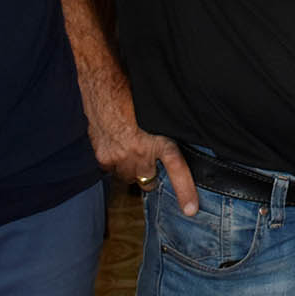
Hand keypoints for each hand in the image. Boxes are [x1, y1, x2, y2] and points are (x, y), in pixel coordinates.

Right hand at [82, 91, 199, 214]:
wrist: (103, 85)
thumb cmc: (133, 93)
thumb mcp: (158, 113)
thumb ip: (163, 135)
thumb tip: (168, 148)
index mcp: (160, 140)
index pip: (176, 168)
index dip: (185, 191)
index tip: (191, 210)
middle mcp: (140, 153)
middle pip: (148, 181)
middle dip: (149, 174)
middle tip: (147, 157)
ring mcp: (120, 158)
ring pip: (129, 177)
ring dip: (131, 168)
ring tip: (129, 145)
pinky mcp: (103, 157)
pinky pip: (111, 169)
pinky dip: (113, 161)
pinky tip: (114, 143)